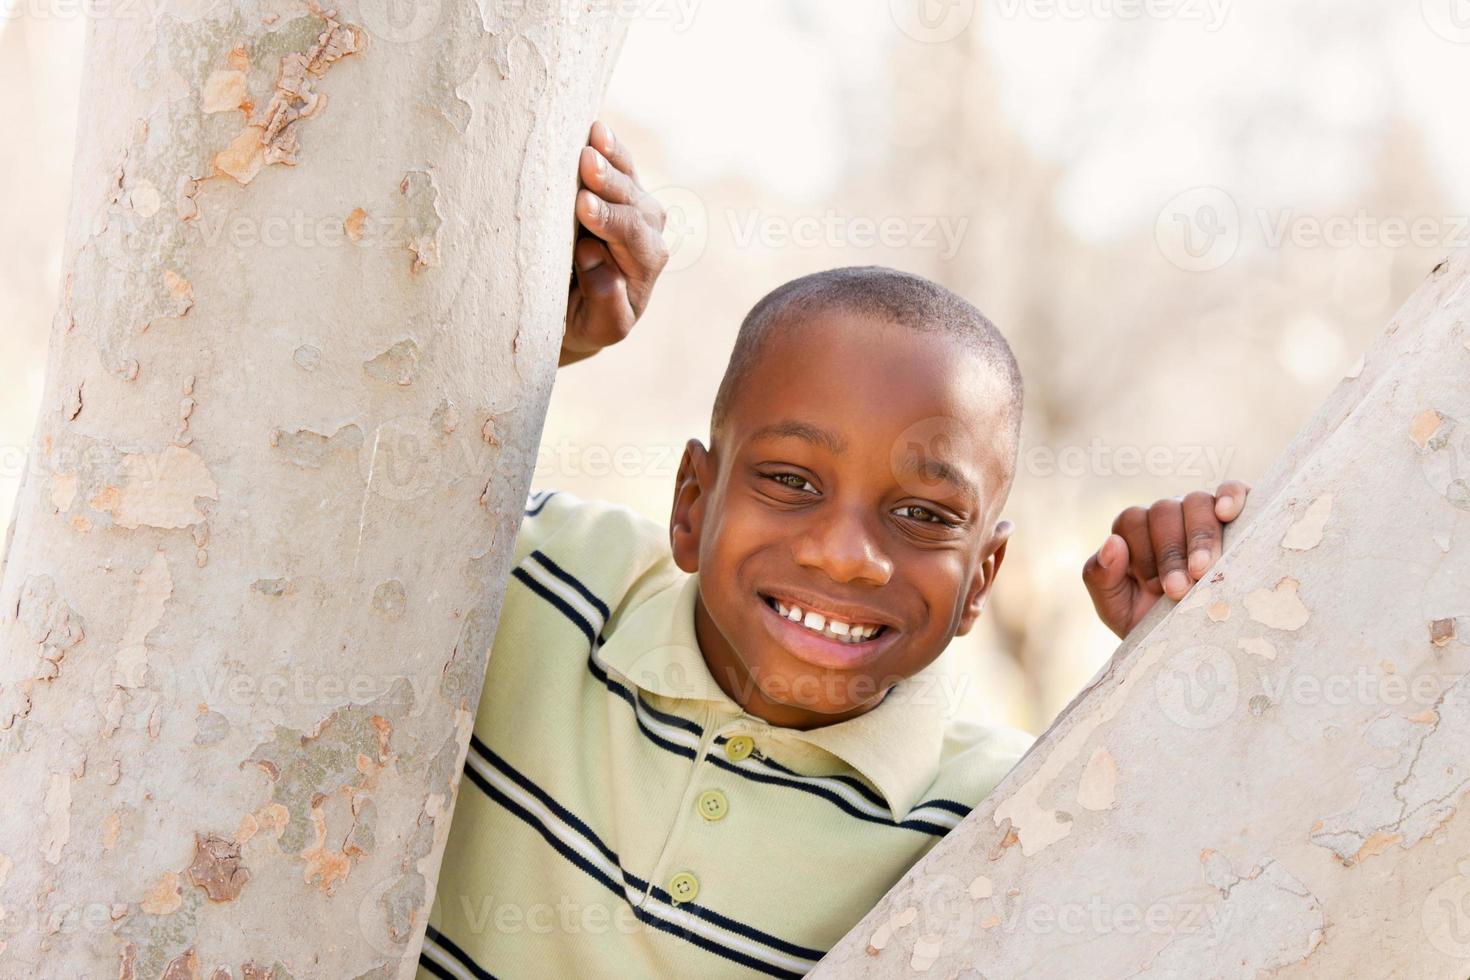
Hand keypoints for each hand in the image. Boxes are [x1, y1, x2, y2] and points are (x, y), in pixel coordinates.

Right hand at [561, 121, 667, 366]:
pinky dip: (610, 147)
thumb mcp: (600, 328)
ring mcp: (635, 208)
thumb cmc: (588, 319)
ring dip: (610, 157)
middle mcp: (647, 232)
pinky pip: (621, 165)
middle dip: (609, 183)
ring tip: (592, 136)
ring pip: (629, 179)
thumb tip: (599, 262)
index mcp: (645, 265)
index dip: (609, 221)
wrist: (584, 309)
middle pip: (633, 203)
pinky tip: (596, 128)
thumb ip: (607, 304)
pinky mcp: (619, 191)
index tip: (583, 207)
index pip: (632, 238)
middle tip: (586, 164)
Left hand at [1082, 480, 1250, 638]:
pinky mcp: (1238, 515)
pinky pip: (1234, 489)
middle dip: (1170, 553)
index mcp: (1135, 532)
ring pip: (1197, 502)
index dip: (1143, 553)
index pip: (1132, 521)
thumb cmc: (1154, 624)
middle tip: (1179, 590)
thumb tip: (1112, 542)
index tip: (1154, 588)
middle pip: (1164, 511)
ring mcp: (1202, 512)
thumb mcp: (1117, 609)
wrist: (1200, 646)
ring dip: (1199, 538)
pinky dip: (1231, 496)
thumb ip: (1100, 578)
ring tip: (1204, 572)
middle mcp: (1168, 516)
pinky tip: (1226, 513)